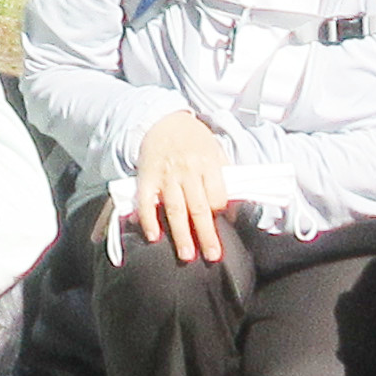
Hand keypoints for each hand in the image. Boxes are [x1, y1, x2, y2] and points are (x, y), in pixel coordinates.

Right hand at [122, 109, 228, 265]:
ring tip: (186, 254)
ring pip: (175, 209)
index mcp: (207, 164)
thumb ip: (223, 177)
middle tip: (212, 255)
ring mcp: (165, 176)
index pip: (217, 195)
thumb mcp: (215, 150)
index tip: (225, 224)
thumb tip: (230, 208)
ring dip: (180, 234)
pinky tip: (153, 236)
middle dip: (206, 234)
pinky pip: (146, 202)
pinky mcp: (146, 178)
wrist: (163, 120)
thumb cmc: (193, 139)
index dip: (222, 212)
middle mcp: (187, 171)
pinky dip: (148, 220)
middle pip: (199, 208)